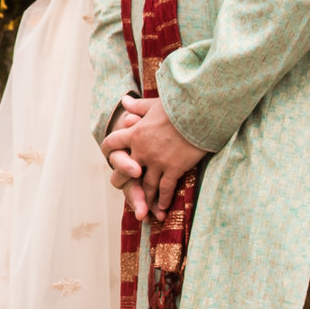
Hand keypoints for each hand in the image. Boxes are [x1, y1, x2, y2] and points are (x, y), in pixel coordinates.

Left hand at [99, 96, 207, 219]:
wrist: (199, 114)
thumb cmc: (178, 106)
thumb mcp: (154, 104)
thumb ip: (137, 106)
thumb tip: (124, 100)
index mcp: (134, 133)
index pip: (113, 143)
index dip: (110, 149)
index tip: (110, 154)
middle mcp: (142, 150)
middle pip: (124, 171)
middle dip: (122, 179)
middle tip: (122, 186)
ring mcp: (157, 162)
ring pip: (146, 185)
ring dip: (144, 197)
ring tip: (143, 206)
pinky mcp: (174, 169)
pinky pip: (165, 188)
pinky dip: (162, 199)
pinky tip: (162, 207)